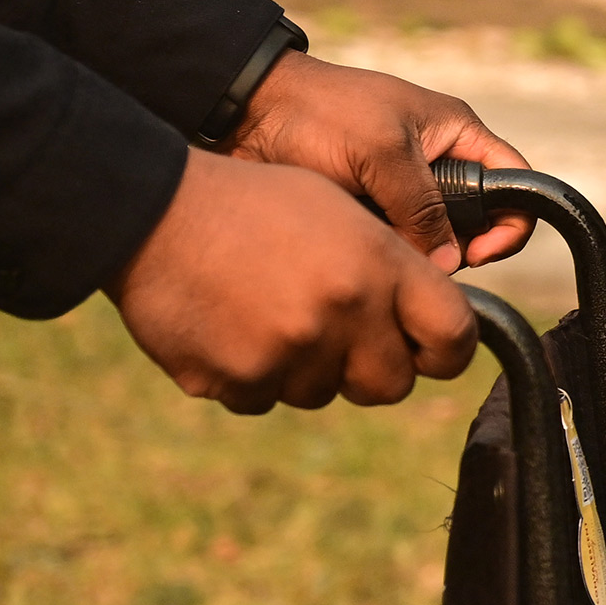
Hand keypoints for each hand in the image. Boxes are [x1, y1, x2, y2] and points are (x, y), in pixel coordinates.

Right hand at [108, 149, 477, 412]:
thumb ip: (390, 272)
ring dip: (304, 368)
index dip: (446, 352)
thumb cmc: (253, 205)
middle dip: (372, 369)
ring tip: (266, 312)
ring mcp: (289, 352)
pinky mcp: (236, 380)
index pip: (454, 337)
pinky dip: (251, 376)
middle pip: (391, 386)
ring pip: (321, 393)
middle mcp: (344, 314)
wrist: (151, 211)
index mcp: (381, 266)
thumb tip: (425, 326)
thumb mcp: (342, 213)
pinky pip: (262, 400)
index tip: (429, 352)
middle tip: (340, 338)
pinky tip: (228, 327)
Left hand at [227, 50, 530, 267]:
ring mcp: (400, 189)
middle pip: (475, 220)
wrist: (244, 113)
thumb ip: (423, 208)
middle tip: (425, 264)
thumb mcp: (381, 154)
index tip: (476, 252)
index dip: (509, 222)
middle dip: (457, 248)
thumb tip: (450, 264)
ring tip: (383, 258)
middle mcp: (436, 163)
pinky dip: (384, 255)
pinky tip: (360, 257)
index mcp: (455, 134)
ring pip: (431, 240)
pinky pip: (393, 245)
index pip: (515, 183)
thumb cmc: (319, 113)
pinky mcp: (367, 210)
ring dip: (415, 255)